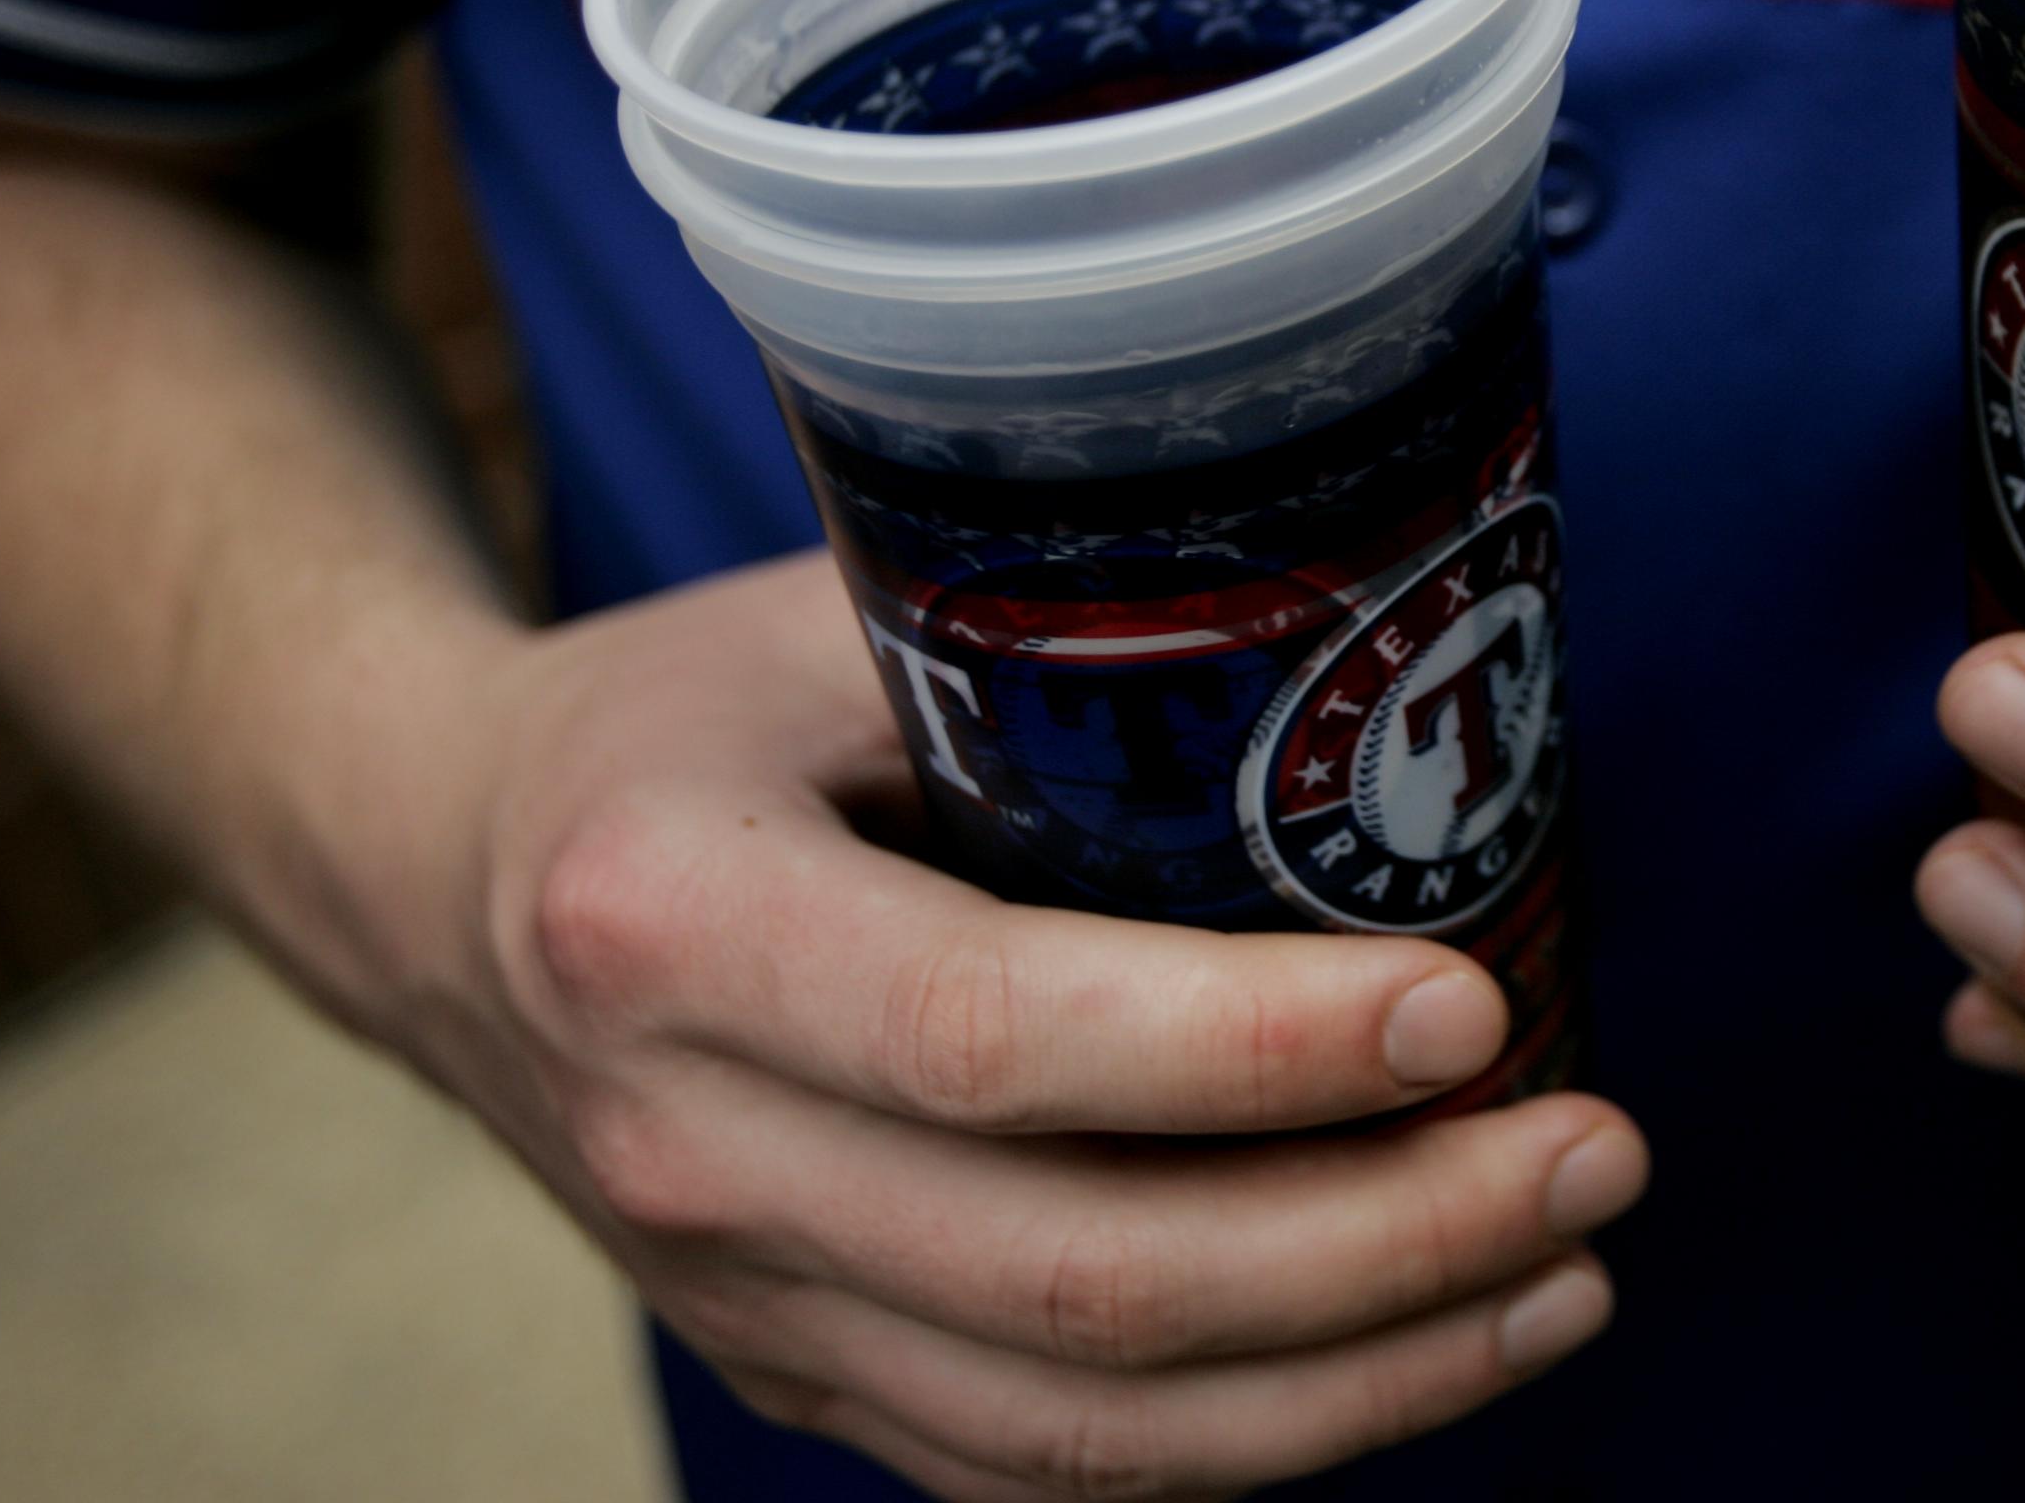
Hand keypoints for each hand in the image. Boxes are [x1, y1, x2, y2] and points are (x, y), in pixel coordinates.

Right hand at [370, 552, 1644, 1500]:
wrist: (432, 877)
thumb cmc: (676, 714)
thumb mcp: (821, 607)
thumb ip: (1048, 626)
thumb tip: (1379, 634)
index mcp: (673, 923)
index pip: (995, 1037)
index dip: (1251, 1053)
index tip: (1465, 1011)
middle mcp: (690, 1150)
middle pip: (1075, 1278)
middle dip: (1380, 1242)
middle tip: (1591, 1150)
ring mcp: (739, 1298)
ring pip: (1081, 1427)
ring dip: (1360, 1377)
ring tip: (1562, 1275)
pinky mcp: (798, 1371)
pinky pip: (1042, 1470)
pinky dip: (1251, 1443)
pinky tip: (1418, 1357)